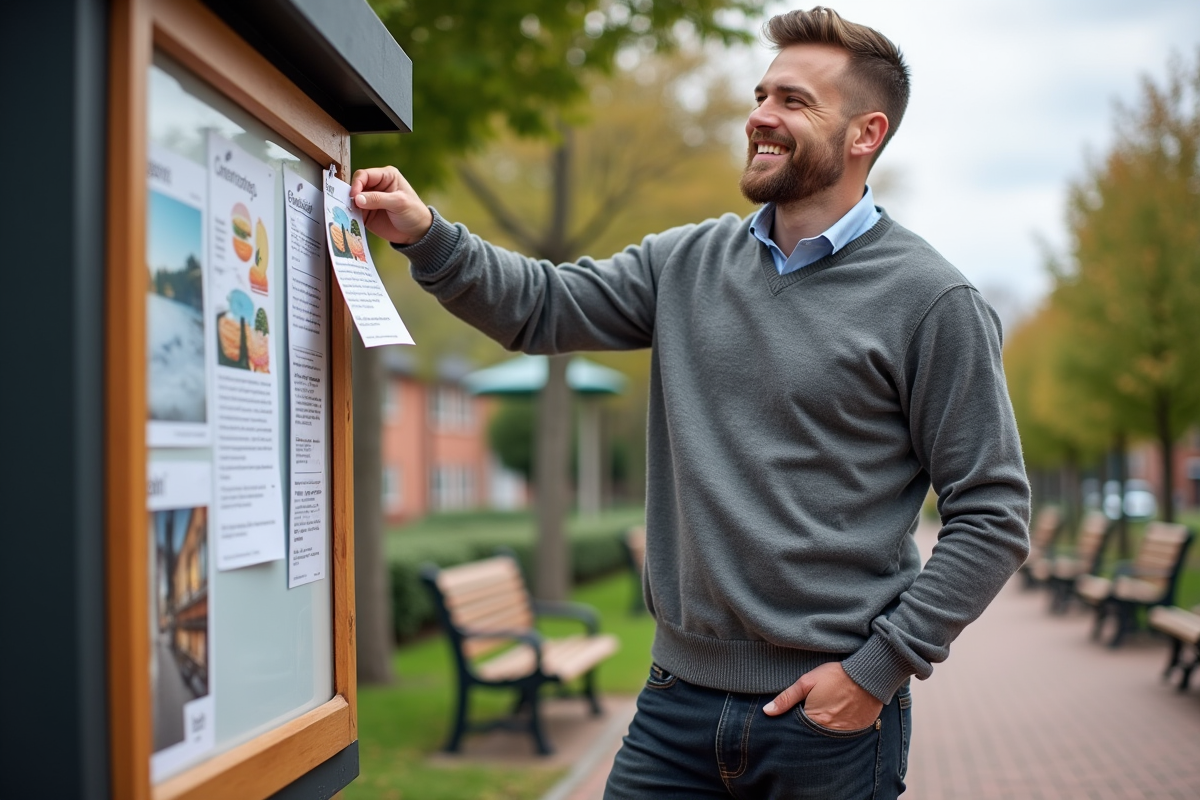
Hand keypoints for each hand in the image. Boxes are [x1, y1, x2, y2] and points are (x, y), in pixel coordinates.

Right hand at [348, 166, 433, 244]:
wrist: (417, 233)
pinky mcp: (366, 214)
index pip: (364, 175)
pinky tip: (349, 221)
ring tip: (348, 214)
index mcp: (385, 176)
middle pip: (355, 186)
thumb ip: (378, 199)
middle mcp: (375, 186)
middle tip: (349, 206)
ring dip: (349, 206)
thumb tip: (357, 198)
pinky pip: (353, 213)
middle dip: (351, 196)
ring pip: (352, 200)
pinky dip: (350, 216)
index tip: (354, 196)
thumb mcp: (399, 203)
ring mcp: (369, 200)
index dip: (357, 184)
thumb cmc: (414, 213)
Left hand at [762, 662, 882, 729]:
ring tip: (827, 714)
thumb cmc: (836, 675)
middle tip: (812, 714)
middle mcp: (831, 731)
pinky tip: (840, 716)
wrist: (869, 674)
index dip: (795, 725)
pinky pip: (847, 735)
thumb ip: (787, 698)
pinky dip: (841, 728)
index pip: (799, 732)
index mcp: (816, 721)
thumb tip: (767, 712)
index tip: (795, 718)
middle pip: (814, 736)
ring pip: (830, 737)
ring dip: (825, 730)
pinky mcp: (860, 729)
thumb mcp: (807, 682)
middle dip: (809, 730)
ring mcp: (847, 732)